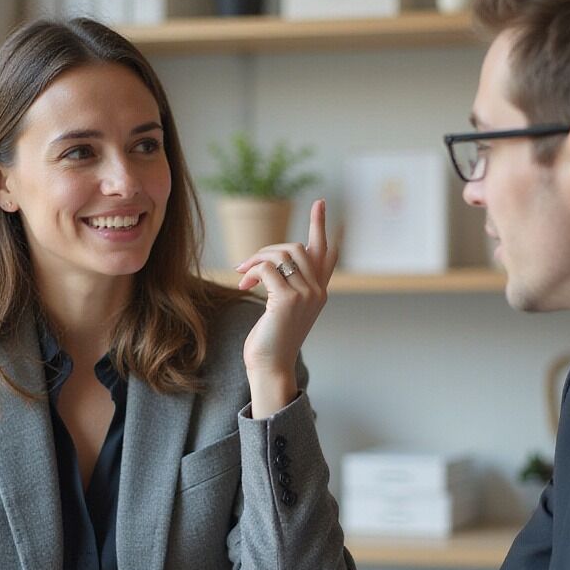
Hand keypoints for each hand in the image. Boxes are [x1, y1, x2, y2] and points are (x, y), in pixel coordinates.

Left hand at [236, 199, 338, 418]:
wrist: (269, 366)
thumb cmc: (271, 341)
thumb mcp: (280, 309)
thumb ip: (283, 286)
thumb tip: (268, 264)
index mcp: (318, 293)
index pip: (326, 253)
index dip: (321, 226)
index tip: (319, 203)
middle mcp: (318, 291)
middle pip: (298, 248)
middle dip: (268, 250)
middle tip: (245, 266)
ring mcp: (306, 294)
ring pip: (283, 254)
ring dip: (257, 259)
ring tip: (242, 274)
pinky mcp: (288, 299)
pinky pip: (269, 268)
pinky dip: (253, 270)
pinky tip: (243, 283)